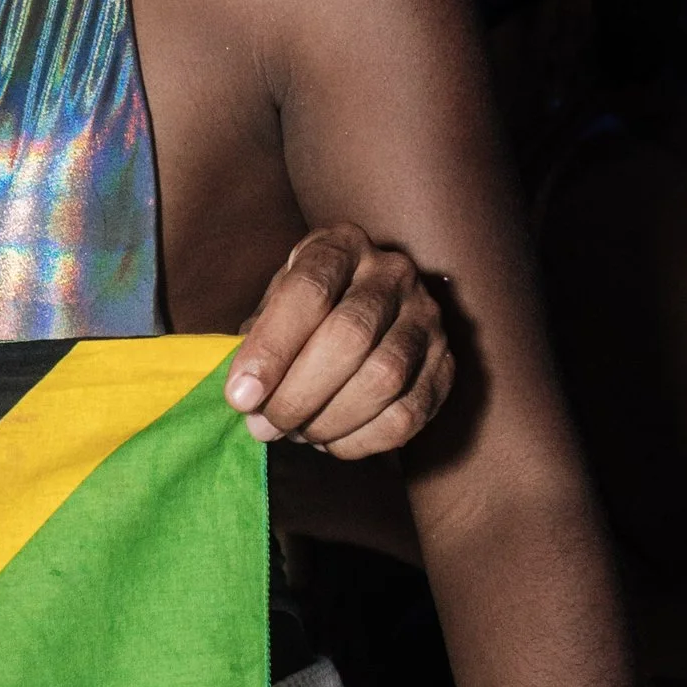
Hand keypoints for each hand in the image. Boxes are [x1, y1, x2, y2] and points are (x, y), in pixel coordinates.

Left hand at [225, 225, 452, 455]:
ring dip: (329, 420)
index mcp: (342, 246)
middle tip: (266, 425)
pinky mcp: (446, 364)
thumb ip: (258, 343)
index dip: (271, 349)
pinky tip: (331, 440)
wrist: (372, 314)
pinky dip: (361, 440)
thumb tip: (248, 396)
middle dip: (299, 394)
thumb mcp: (274, 307)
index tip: (240, 396)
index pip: (309, 291)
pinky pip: (408, 414)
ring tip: (296, 432)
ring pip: (384, 378)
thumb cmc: (307, 313)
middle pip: (351, 336)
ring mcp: (427, 318)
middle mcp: (393, 274)